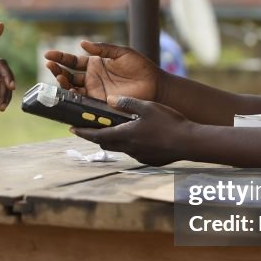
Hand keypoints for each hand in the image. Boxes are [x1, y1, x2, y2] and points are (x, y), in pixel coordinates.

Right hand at [44, 41, 162, 102]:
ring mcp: (94, 91)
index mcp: (95, 64)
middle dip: (57, 70)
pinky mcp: (99, 103)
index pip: (73, 61)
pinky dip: (73, 96)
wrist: (154, 85)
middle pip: (69, 74)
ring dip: (63, 82)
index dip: (60, 58)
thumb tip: (82, 44)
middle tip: (49, 65)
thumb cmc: (140, 67)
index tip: (48, 54)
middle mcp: (91, 78)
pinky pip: (82, 100)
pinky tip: (68, 90)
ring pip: (72, 88)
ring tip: (58, 76)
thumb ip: (102, 49)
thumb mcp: (121, 53)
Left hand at [70, 95, 188, 165]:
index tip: (71, 129)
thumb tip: (110, 99)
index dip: (82, 132)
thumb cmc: (168, 123)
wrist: (189, 143)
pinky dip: (131, 144)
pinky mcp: (149, 160)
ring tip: (116, 129)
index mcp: (124, 135)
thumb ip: (127, 103)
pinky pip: (134, 152)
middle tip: (91, 127)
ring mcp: (139, 156)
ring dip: (115, 140)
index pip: (96, 135)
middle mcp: (128, 148)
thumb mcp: (147, 106)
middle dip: (96, 136)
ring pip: (120, 148)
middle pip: (105, 143)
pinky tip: (140, 136)